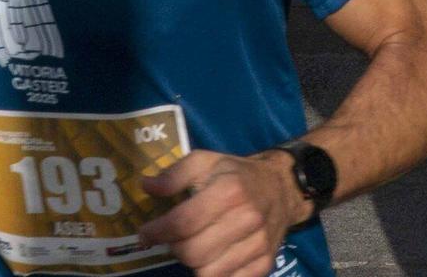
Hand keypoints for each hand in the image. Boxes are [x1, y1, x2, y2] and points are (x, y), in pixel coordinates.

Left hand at [139, 150, 305, 276]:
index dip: (158, 232)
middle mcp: (247, 219)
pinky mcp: (264, 264)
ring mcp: (258, 245)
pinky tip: (212, 258)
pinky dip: (214, 274)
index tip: (145, 234)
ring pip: (208, 273)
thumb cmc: (235, 174)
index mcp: (229, 190)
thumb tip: (146, 186)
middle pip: (193, 252)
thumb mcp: (204, 161)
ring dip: (194, 263)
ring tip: (195, 246)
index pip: (184, 222)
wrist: (281, 187)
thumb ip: (174, 174)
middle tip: (172, 239)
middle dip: (174, 248)